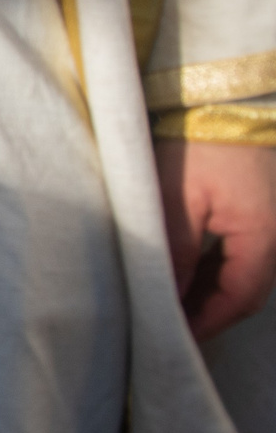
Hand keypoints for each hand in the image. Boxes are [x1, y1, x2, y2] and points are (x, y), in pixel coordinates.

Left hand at [158, 139, 275, 340]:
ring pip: (246, 270)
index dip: (207, 323)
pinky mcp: (264, 206)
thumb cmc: (197, 138)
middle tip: (167, 326)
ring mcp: (275, 220)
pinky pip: (246, 248)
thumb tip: (168, 297)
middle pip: (246, 290)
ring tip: (170, 301)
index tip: (174, 341)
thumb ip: (177, 252)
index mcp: (265, 236)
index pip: (239, 299)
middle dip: (208, 311)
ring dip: (211, 289)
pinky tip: (187, 270)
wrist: (223, 91)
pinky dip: (218, 266)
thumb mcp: (176, 197)